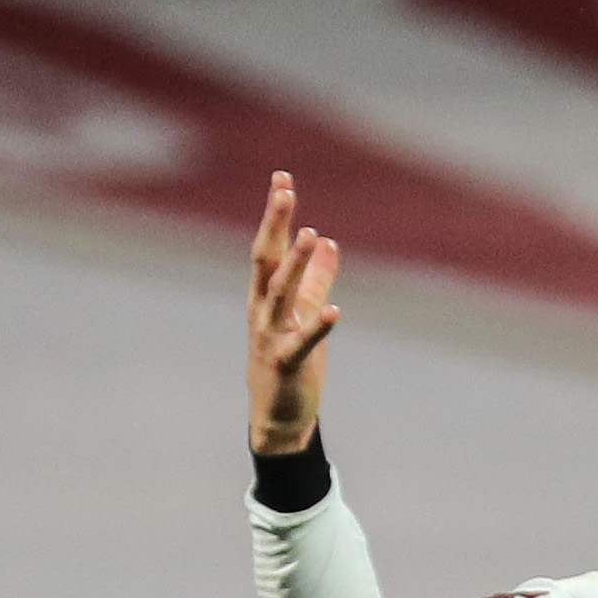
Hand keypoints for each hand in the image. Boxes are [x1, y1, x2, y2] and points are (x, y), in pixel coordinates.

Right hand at [248, 170, 339, 454]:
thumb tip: (331, 241)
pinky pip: (302, 343)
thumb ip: (318, 279)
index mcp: (265, 298)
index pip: (268, 247)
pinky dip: (317, 327)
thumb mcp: (304, 314)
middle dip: (276, 226)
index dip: (275, 215)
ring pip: (280, 295)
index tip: (282, 178)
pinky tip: (334, 310)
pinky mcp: (286, 365)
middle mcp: (262, 312)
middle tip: (286, 193)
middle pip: (266, 261)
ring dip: (296, 265)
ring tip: (312, 236)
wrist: (278, 419)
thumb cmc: (290, 363)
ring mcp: (271, 338)